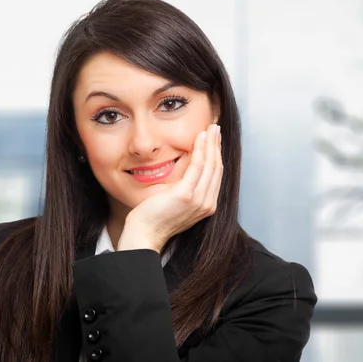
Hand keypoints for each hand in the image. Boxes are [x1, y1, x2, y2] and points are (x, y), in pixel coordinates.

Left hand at [117, 123, 222, 252]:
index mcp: (207, 205)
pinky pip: (198, 167)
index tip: (215, 139)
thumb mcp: (177, 200)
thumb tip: (188, 170)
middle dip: (217, 146)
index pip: (216, 175)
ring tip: (211, 129)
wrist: (145, 233)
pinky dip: (201, 150)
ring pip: (211, 165)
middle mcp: (207, 203)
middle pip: (217, 168)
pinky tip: (200, 138)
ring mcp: (199, 200)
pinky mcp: (186, 195)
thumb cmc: (156, 217)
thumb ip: (187, 187)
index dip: (217, 155)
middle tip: (216, 128)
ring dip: (212, 144)